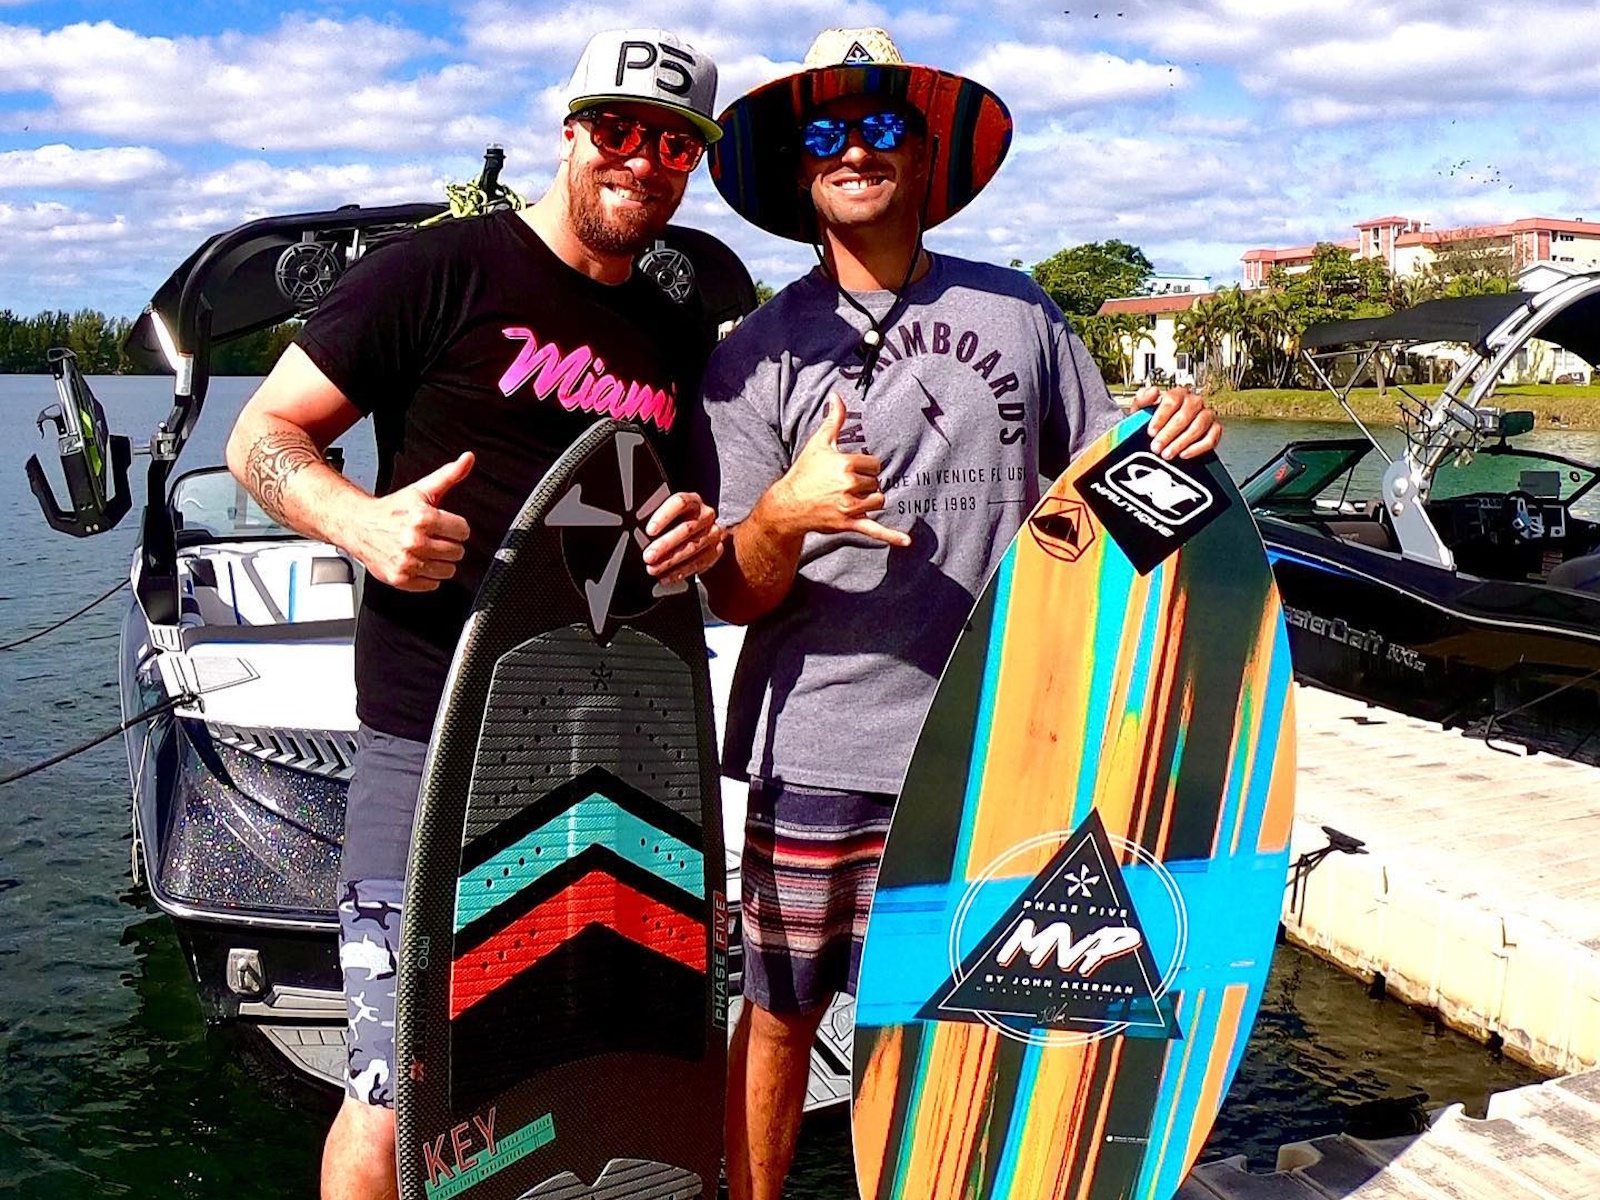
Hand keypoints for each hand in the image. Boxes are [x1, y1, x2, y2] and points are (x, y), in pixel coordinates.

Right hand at [353, 452, 472, 590]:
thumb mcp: (422, 489)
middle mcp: (414, 540)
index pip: (464, 531)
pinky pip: (432, 585)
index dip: (457, 528)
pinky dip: (428, 576)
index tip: (446, 526)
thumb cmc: (392, 510)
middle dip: (449, 545)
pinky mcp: (400, 578)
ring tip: (427, 550)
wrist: (359, 525)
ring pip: (448, 570)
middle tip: (434, 538)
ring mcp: (407, 561)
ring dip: (441, 562)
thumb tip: (468, 459)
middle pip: (458, 552)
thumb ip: (449, 475)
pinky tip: (418, 562)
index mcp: (423, 517)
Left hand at [642, 491, 724, 583]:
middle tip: (648, 556)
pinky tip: (666, 576)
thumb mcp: (668, 512)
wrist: (703, 529)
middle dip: (665, 545)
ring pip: (692, 548)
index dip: (664, 516)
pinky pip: (698, 564)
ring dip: (671, 561)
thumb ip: (655, 516)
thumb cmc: (678, 519)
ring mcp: (712, 534)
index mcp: (692, 501)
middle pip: (686, 529)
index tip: (649, 530)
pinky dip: (680, 572)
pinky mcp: (715, 551)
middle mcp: (705, 515)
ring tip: (653, 569)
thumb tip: (634, 529)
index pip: (680, 503)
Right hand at [767, 394, 910, 546]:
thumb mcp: (819, 443)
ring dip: (869, 501)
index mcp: (846, 464)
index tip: (849, 470)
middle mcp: (849, 485)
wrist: (788, 504)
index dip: (865, 467)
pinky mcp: (849, 523)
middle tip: (843, 486)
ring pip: (878, 501)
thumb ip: (834, 419)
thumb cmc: (804, 472)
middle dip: (864, 485)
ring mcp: (849, 506)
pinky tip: (906, 542)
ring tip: (850, 499)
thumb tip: (836, 395)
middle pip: (876, 483)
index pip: (875, 464)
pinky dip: (891, 536)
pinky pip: (875, 530)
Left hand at [1133, 386, 1220, 459]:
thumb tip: (1153, 392)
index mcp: (1177, 394)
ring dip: (1181, 442)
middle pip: (1185, 415)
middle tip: (1157, 447)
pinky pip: (1211, 439)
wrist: (1161, 437)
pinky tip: (1184, 454)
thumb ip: (1142, 400)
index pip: (1172, 400)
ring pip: (1198, 427)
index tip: (1151, 432)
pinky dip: (1197, 448)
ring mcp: (1206, 415)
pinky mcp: (1214, 430)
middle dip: (1169, 434)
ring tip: (1167, 453)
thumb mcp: (1141, 411)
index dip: (1161, 417)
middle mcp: (1194, 402)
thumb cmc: (1153, 423)